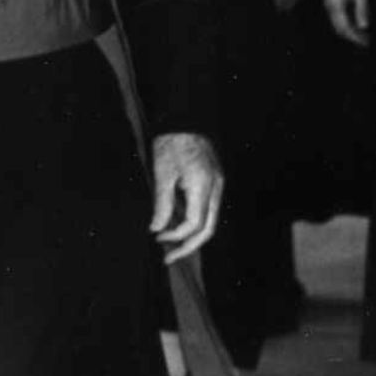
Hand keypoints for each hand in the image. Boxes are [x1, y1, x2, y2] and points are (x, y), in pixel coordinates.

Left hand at [150, 131, 222, 261]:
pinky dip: (194, 220)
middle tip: (169, 257)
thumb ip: (162, 204)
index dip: (175, 236)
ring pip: (210, 220)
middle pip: (208, 228)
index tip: (157, 236)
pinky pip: (208, 208)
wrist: (186, 119)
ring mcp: (218, 184)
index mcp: (203, 186)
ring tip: (170, 242)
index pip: (194, 224)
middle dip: (189, 246)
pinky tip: (177, 223)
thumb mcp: (162, 173)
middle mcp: (216, 188)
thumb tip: (157, 228)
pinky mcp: (214, 181)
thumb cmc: (172, 143)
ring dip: (191, 234)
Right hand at [324, 0, 370, 46]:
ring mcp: (329, 1)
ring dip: (350, 29)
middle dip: (352, 36)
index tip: (366, 43)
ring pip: (338, 22)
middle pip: (339, 27)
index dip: (355, 38)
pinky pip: (338, 15)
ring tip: (363, 34)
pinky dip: (347, 21)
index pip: (345, 28)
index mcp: (336, 4)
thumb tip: (363, 26)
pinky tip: (357, 22)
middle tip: (366, 41)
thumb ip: (361, 9)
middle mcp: (330, 5)